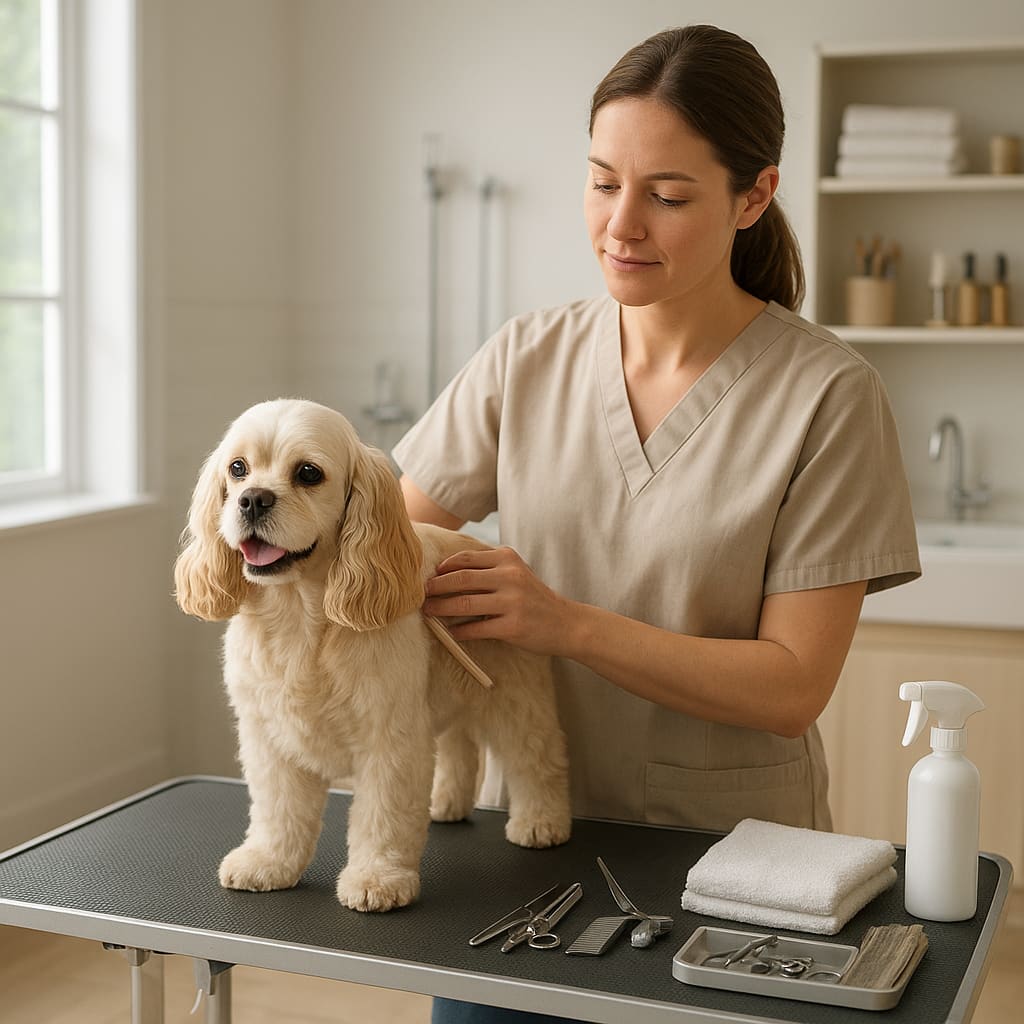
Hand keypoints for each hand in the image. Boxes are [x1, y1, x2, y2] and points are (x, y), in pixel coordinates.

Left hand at [422, 546, 573, 654]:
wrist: (566, 623)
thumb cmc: (534, 599)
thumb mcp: (516, 573)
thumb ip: (489, 569)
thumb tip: (446, 573)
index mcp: (508, 559)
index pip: (466, 559)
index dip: (443, 568)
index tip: (428, 577)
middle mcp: (510, 576)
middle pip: (460, 578)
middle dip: (436, 587)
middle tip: (421, 594)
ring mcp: (512, 602)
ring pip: (464, 603)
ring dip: (441, 608)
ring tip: (428, 612)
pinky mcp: (512, 626)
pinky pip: (476, 628)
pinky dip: (460, 631)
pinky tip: (452, 632)